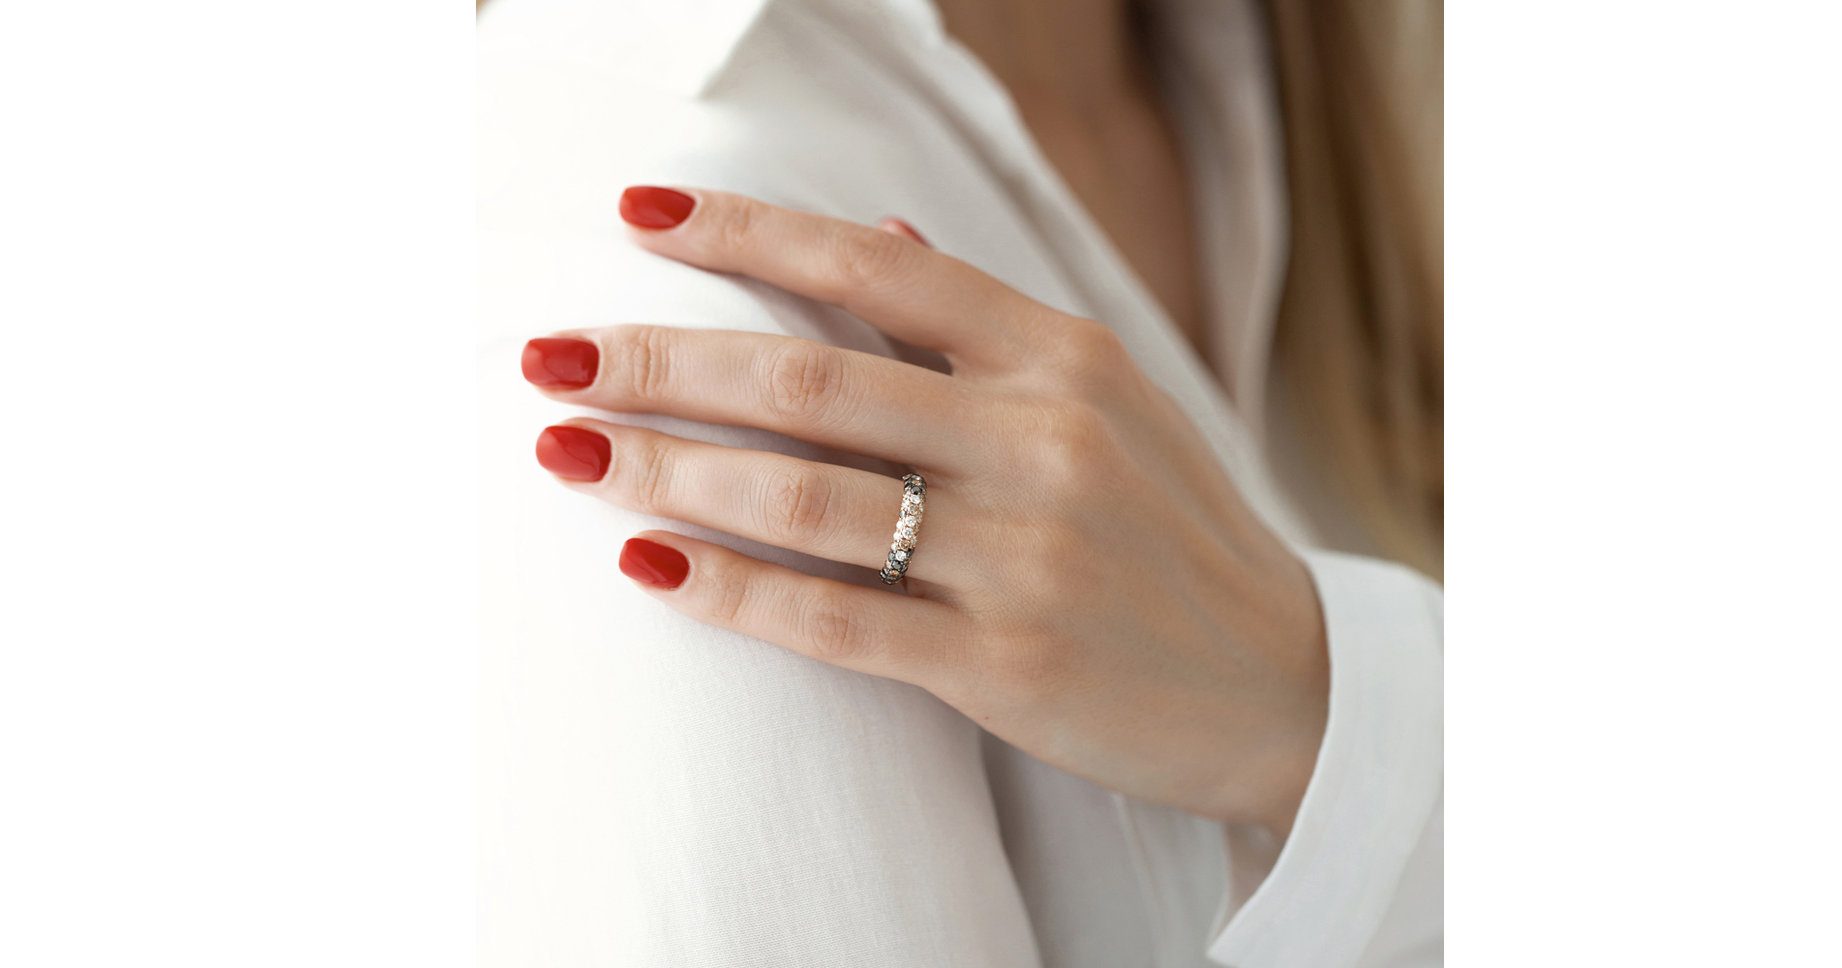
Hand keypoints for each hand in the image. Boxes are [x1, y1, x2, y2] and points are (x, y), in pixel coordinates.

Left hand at [521, 186, 1329, 837]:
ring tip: (568, 453)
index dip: (746, 233)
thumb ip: (983, 321)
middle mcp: (1043, 441)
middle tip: (549, 356)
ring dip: (668, 471)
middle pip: (811, 381)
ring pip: (806, 498)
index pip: (876, 268)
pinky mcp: (1002, 665)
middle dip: (662, 361)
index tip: (636, 216)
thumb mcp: (1108, 399)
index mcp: (1064, 355)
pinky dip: (730, 589)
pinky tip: (648, 563)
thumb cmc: (1171, 529)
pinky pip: (833, 621)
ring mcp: (1023, 556)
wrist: (1281, 681)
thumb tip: (872, 224)